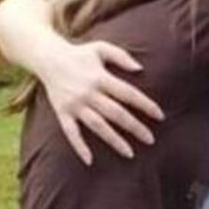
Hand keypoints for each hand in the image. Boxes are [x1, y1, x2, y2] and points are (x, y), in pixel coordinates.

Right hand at [42, 40, 163, 164]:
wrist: (48, 58)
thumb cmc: (79, 54)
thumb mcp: (101, 48)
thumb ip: (121, 56)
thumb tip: (140, 69)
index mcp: (100, 77)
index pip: (128, 94)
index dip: (145, 105)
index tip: (160, 116)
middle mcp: (88, 93)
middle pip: (116, 113)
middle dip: (134, 127)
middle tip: (151, 139)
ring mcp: (75, 105)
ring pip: (98, 126)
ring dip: (114, 140)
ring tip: (130, 154)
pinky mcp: (62, 113)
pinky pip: (71, 133)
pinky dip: (79, 147)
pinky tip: (89, 160)